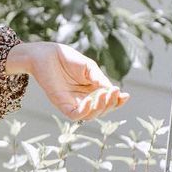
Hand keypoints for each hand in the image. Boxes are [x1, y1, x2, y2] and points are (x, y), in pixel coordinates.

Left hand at [10, 40, 129, 120]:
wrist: (46, 54)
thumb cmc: (67, 59)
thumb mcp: (89, 68)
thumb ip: (100, 79)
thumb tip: (113, 91)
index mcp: (92, 91)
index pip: (107, 102)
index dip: (117, 102)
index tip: (125, 95)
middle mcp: (83, 99)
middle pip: (101, 111)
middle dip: (110, 104)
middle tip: (113, 92)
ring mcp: (73, 103)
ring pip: (90, 116)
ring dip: (100, 108)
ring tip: (104, 95)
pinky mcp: (61, 104)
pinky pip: (74, 115)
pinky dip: (84, 112)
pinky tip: (90, 101)